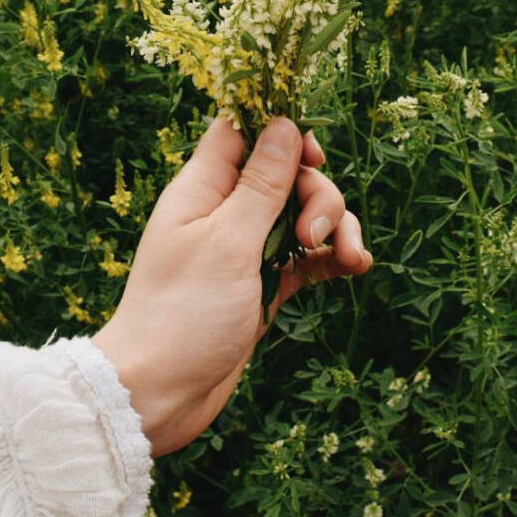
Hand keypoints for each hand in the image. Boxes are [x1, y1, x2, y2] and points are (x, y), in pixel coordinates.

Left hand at [91, 116, 372, 455]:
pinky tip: (355, 266)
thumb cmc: (183, 312)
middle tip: (315, 232)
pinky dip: (332, 255)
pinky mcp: (264, 281)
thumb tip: (285, 123)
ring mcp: (246, 246)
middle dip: (316, 194)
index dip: (280, 131)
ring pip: (303, 212)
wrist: (160, 393)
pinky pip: (307, 253)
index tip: (312, 154)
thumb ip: (261, 183)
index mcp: (204, 188)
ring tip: (349, 258)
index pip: (242, 131)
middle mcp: (224, 210)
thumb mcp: (228, 241)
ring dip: (334, 226)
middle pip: (286, 173)